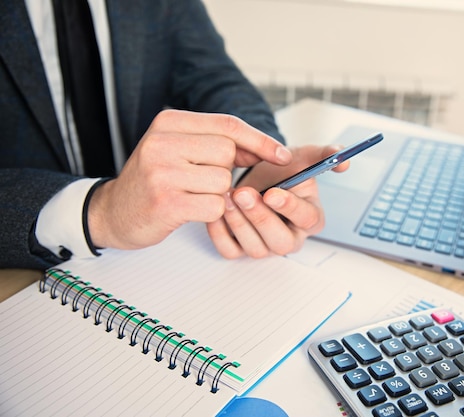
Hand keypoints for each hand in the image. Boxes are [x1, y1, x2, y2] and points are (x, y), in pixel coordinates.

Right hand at [87, 109, 291, 249]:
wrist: (113, 212)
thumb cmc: (154, 180)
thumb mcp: (179, 150)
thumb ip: (218, 144)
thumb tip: (266, 149)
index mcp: (168, 122)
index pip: (228, 125)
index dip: (260, 140)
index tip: (282, 155)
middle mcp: (162, 141)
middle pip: (228, 152)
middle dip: (226, 171)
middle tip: (201, 181)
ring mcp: (162, 171)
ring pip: (224, 181)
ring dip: (217, 194)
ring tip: (189, 195)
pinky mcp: (166, 201)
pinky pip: (215, 205)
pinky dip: (211, 212)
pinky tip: (188, 209)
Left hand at [206, 144, 349, 258]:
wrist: (256, 176)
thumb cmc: (281, 172)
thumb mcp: (303, 158)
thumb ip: (324, 155)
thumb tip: (344, 159)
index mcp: (311, 218)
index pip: (307, 219)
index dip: (290, 207)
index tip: (273, 193)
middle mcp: (290, 238)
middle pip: (281, 242)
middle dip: (261, 218)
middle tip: (244, 194)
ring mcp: (266, 247)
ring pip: (256, 248)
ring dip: (239, 222)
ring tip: (228, 196)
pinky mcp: (241, 250)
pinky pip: (230, 250)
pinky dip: (220, 232)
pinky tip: (217, 209)